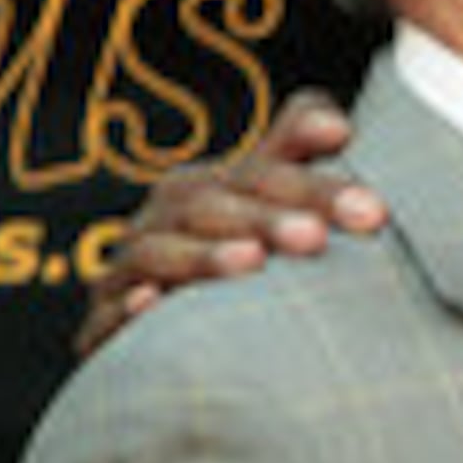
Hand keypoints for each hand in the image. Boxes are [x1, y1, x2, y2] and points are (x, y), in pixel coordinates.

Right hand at [74, 87, 386, 356]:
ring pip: (161, 252)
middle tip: (318, 235)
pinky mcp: (104, 323)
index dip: (310, 169)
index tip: (358, 171)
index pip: (264, 170)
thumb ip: (300, 158)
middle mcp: (168, 218)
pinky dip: (128, 308)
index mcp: (214, 185)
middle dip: (269, 217)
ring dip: (204, 256)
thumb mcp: (275, 206)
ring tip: (251, 261)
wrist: (174, 338)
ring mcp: (132, 267)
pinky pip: (109, 313)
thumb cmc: (245, 258)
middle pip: (215, 204)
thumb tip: (336, 125)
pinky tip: (150, 306)